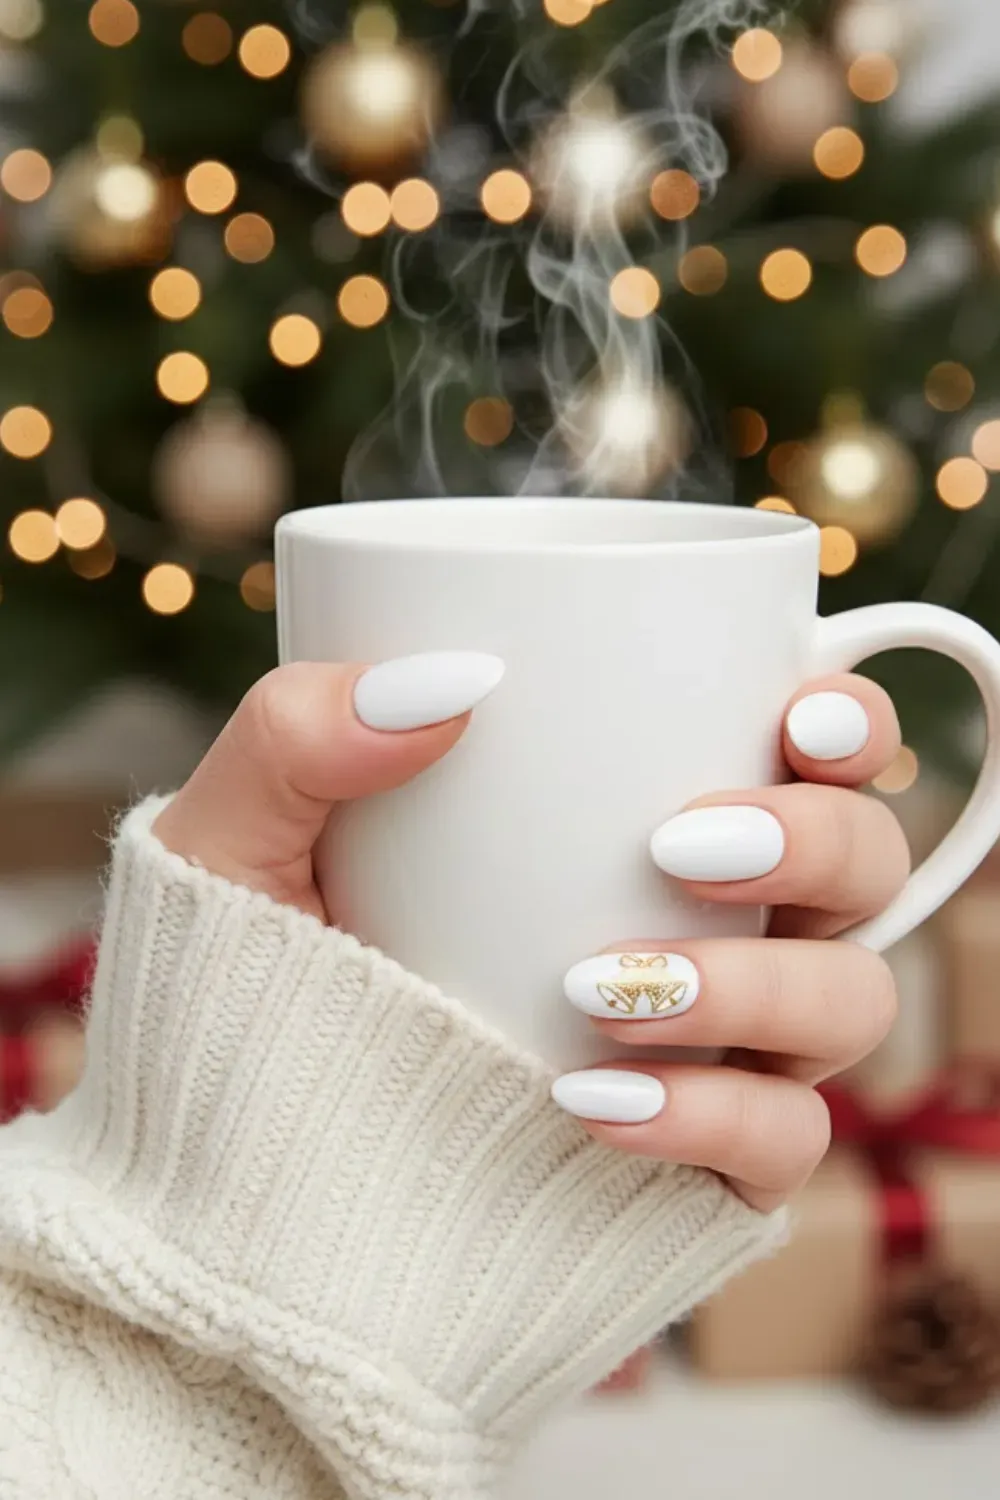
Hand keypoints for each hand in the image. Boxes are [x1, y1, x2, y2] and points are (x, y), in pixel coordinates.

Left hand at [155, 661, 904, 1217]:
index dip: (847, 722)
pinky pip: (786, 1142)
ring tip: (599, 986)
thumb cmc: (248, 985)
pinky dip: (711, 1114)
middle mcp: (707, 925)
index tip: (794, 713)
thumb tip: (443, 679)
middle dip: (817, 842)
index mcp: (631, 817)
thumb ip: (299, 733)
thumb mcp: (234, 846)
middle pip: (861, 865)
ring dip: (758, 985)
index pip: (803, 752)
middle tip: (679, 846)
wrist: (234, 1179)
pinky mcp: (708, 1165)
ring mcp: (718, 1049)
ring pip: (850, 1002)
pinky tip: (592, 1097)